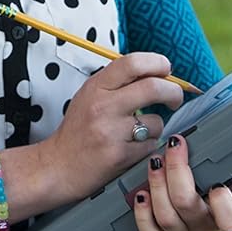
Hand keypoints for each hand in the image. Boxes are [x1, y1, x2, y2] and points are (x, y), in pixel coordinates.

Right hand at [35, 53, 183, 207]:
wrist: (57, 167)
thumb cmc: (77, 132)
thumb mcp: (90, 96)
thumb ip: (118, 84)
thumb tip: (157, 74)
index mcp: (96, 87)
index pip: (133, 62)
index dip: (157, 63)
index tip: (166, 70)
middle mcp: (103, 106)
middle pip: (154, 87)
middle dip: (173, 92)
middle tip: (174, 98)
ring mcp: (111, 132)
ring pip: (157, 122)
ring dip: (156, 127)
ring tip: (139, 132)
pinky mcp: (120, 156)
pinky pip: (151, 146)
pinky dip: (148, 147)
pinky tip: (132, 148)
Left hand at [130, 136, 231, 230]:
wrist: (216, 190)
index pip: (229, 220)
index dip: (222, 205)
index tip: (217, 184)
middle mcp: (207, 229)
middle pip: (187, 207)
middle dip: (177, 173)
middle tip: (174, 145)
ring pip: (166, 217)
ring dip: (157, 186)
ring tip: (155, 161)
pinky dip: (143, 214)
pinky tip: (140, 193)